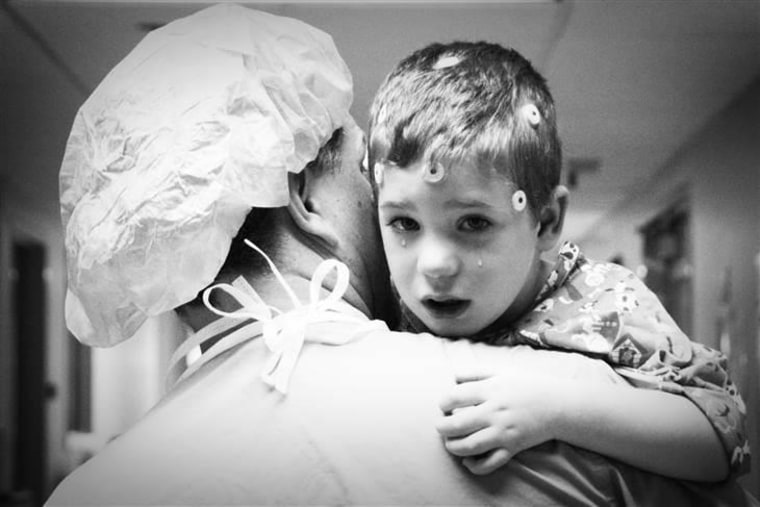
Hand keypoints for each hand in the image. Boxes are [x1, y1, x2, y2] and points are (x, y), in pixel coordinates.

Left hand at [435, 371, 563, 474]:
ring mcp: (504, 432)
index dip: (443, 402)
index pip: (456, 397)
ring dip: (453, 447)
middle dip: (442, 427)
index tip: (443, 405)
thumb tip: (453, 375)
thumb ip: (476, 372)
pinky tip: (467, 461)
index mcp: (491, 390)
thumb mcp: (502, 372)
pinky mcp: (513, 448)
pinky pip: (491, 462)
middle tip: (440, 427)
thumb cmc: (528, 385)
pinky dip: (475, 466)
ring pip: (470, 445)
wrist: (558, 405)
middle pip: (458, 423)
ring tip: (449, 443)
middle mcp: (495, 412)